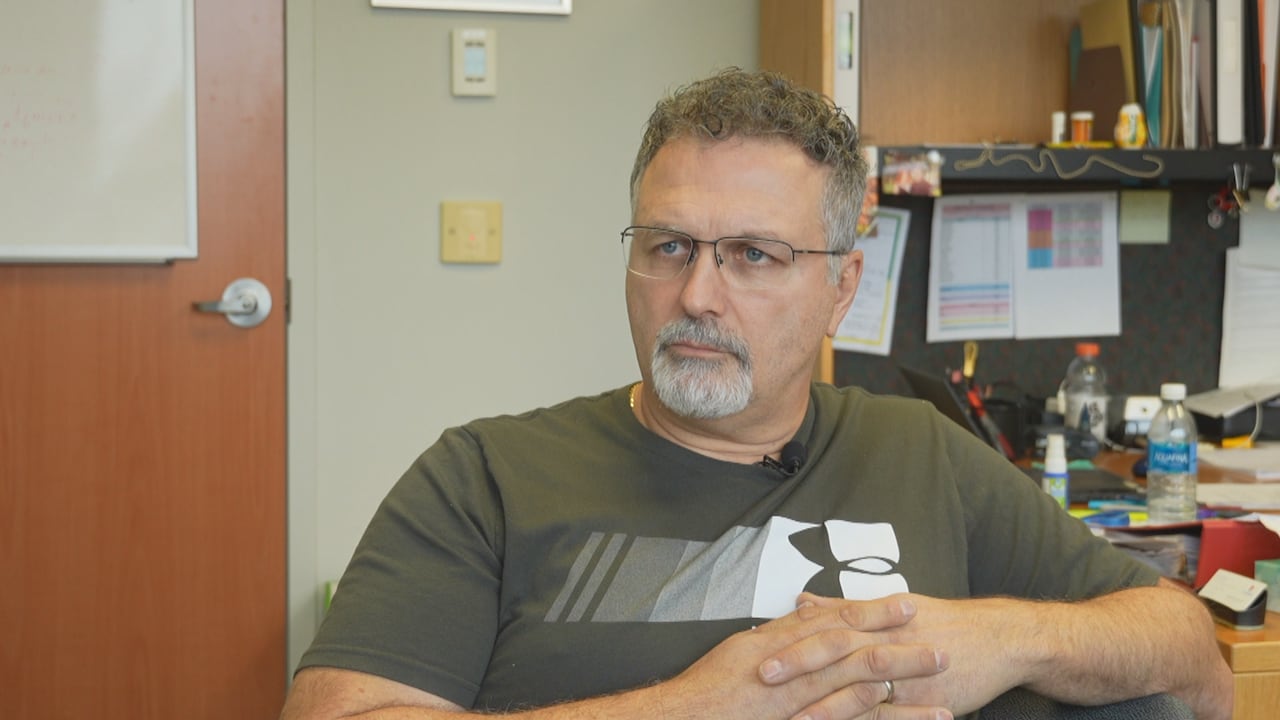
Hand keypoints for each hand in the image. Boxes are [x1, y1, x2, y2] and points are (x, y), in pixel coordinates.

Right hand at [659, 595, 951, 719]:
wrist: (686, 715)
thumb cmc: (709, 688)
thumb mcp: (742, 650)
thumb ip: (777, 634)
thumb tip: (802, 614)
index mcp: (784, 644)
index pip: (838, 621)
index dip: (875, 612)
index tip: (908, 604)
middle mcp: (796, 667)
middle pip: (858, 649)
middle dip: (901, 645)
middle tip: (941, 643)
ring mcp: (801, 699)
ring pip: (861, 687)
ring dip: (902, 683)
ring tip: (942, 686)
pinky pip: (845, 719)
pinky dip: (875, 716)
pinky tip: (900, 712)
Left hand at [786, 593, 1027, 714]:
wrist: (999, 639)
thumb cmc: (942, 621)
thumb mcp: (892, 606)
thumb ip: (843, 607)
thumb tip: (801, 602)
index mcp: (875, 616)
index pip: (826, 624)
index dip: (792, 634)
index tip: (757, 643)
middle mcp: (887, 638)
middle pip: (836, 650)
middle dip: (798, 663)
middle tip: (762, 676)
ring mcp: (906, 670)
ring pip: (858, 687)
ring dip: (824, 702)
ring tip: (792, 717)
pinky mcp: (924, 698)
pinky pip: (888, 715)